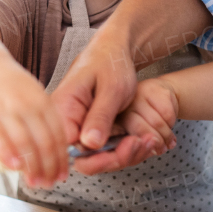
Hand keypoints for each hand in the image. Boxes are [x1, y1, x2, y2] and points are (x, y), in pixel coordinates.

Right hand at [0, 52, 68, 187]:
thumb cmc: (8, 85)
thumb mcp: (33, 96)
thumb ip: (42, 121)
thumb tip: (52, 155)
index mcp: (42, 101)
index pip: (57, 135)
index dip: (61, 159)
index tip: (62, 174)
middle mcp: (26, 105)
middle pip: (44, 142)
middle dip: (48, 167)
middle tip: (49, 183)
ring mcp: (4, 109)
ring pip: (24, 143)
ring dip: (32, 166)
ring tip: (35, 182)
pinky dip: (8, 154)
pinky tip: (14, 166)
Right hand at [52, 22, 138, 150]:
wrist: (111, 52)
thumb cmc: (109, 63)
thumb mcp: (111, 89)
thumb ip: (100, 116)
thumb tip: (90, 145)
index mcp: (63, 110)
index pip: (71, 150)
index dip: (100, 157)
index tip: (130, 145)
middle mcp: (65, 124)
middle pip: (85, 160)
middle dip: (118, 158)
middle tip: (145, 142)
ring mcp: (77, 129)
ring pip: (97, 158)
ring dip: (126, 154)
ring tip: (150, 139)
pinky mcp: (89, 131)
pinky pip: (103, 150)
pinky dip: (124, 148)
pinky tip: (142, 138)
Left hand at [120, 78, 178, 153]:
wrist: (160, 93)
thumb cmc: (145, 117)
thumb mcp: (136, 132)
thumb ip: (138, 144)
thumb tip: (151, 152)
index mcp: (114, 119)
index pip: (122, 136)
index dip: (137, 147)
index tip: (151, 152)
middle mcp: (122, 104)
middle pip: (140, 129)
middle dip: (155, 143)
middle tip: (162, 149)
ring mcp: (137, 95)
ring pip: (157, 123)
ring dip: (166, 136)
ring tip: (169, 141)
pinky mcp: (154, 89)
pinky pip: (167, 114)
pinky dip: (171, 123)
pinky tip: (169, 123)